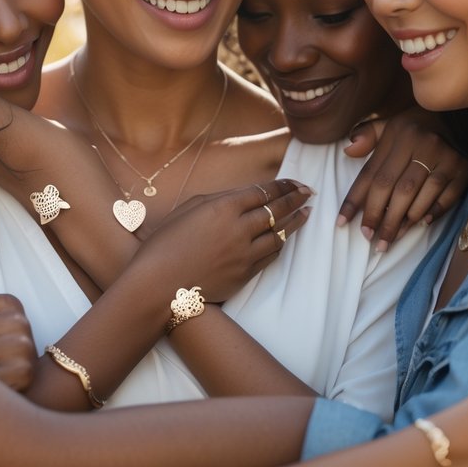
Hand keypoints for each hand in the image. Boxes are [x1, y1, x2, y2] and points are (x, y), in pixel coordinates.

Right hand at [134, 179, 312, 302]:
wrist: (158, 285)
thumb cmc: (165, 244)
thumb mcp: (187, 210)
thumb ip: (216, 200)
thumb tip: (239, 198)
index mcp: (222, 207)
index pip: (262, 192)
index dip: (282, 185)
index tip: (294, 181)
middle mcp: (238, 228)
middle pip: (276, 210)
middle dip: (295, 198)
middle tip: (309, 191)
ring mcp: (244, 253)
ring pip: (280, 234)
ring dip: (296, 221)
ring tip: (306, 212)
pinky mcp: (245, 274)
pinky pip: (271, 256)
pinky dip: (281, 244)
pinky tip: (287, 237)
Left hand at [340, 108, 467, 250]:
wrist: (461, 116)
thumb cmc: (417, 126)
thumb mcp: (390, 123)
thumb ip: (367, 135)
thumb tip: (348, 151)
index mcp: (398, 135)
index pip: (372, 174)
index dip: (355, 201)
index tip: (342, 223)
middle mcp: (421, 145)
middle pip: (394, 190)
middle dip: (379, 218)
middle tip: (371, 240)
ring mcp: (444, 157)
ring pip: (418, 198)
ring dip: (403, 222)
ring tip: (390, 239)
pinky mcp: (464, 169)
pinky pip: (446, 198)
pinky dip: (432, 213)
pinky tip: (420, 225)